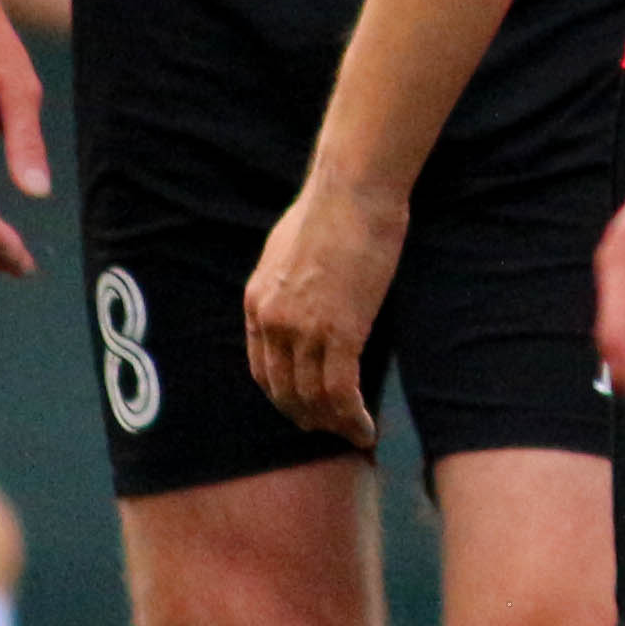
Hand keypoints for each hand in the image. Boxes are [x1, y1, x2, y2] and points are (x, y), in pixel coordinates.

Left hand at [244, 178, 405, 450]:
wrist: (351, 191)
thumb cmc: (329, 209)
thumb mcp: (285, 249)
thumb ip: (285, 283)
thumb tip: (298, 299)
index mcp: (257, 303)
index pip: (262, 371)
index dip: (283, 398)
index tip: (303, 409)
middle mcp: (274, 322)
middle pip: (285, 392)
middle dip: (307, 418)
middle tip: (329, 430)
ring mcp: (305, 330)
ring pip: (315, 399)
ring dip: (335, 425)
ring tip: (355, 434)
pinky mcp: (342, 332)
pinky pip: (342, 392)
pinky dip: (353, 418)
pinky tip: (366, 428)